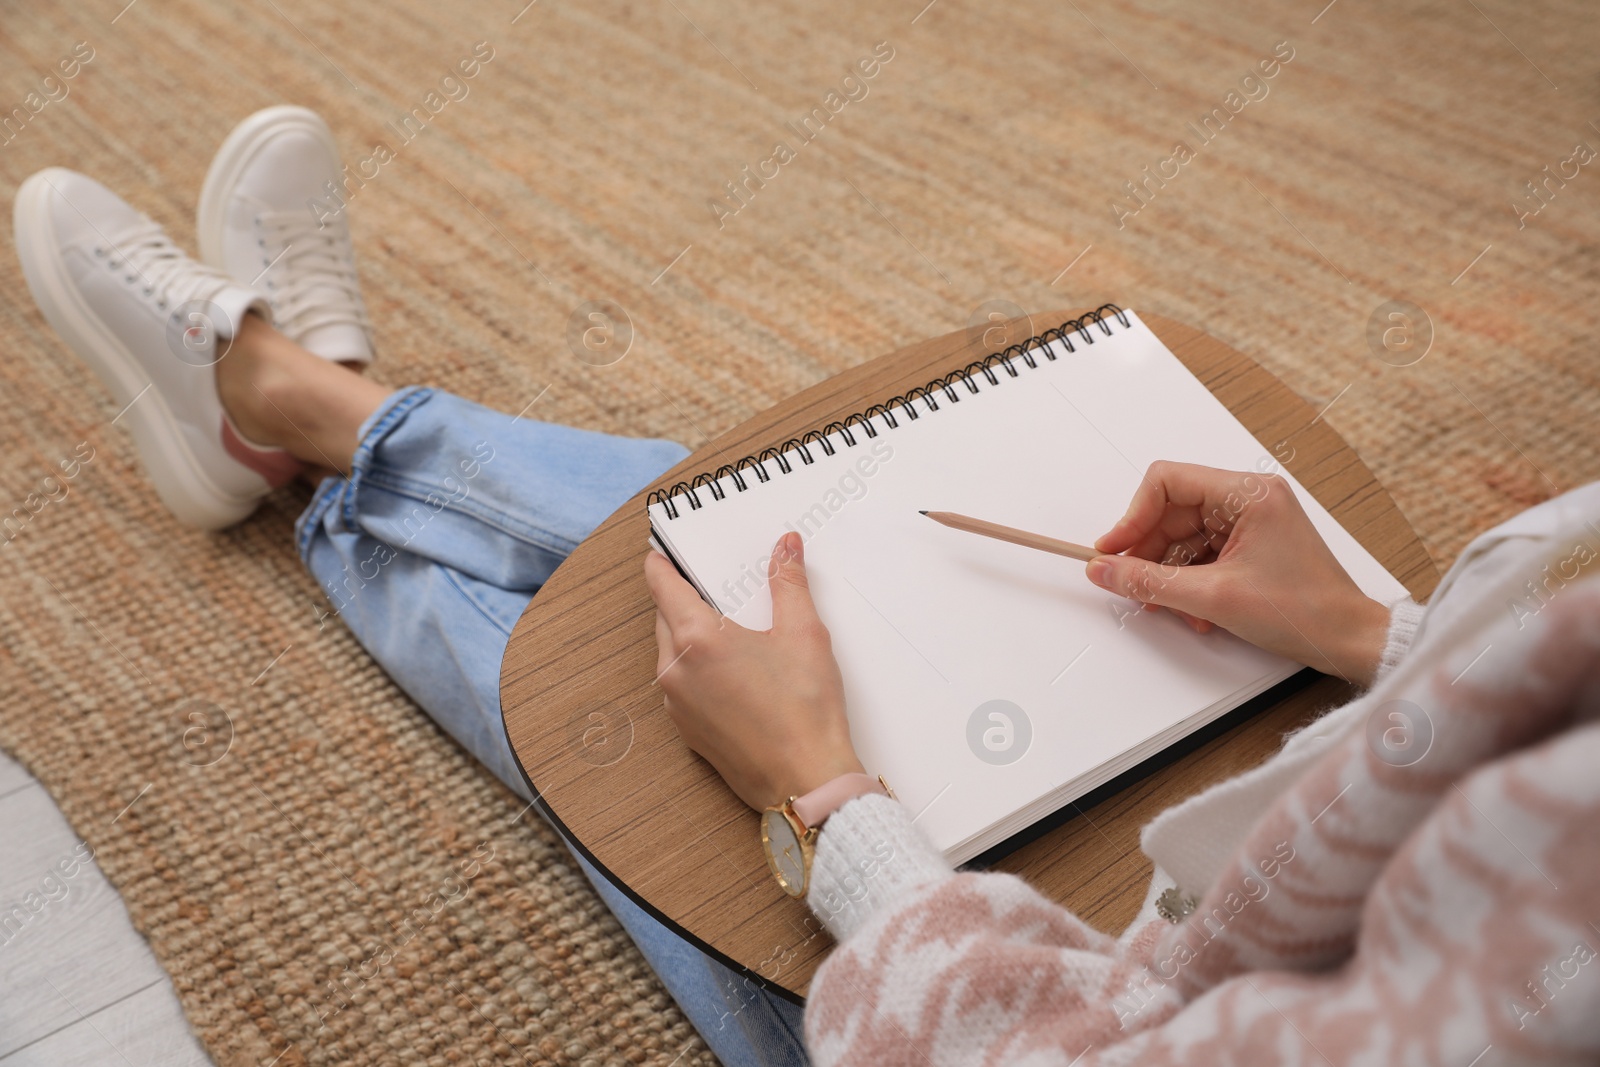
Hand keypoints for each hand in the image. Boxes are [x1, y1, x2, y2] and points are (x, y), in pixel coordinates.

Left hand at [644, 531, 864, 809]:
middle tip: (718, 584)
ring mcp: (677, 703)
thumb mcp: (803, 633)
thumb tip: (785, 548)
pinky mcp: (687, 729)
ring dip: (692, 633)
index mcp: (696, 639)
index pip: (660, 583)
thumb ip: (788, 583)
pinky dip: (698, 667)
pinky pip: (681, 683)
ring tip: (734, 627)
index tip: (666, 548)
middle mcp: (675, 670)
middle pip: (665, 615)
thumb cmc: (804, 713)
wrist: (805, 781)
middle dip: (685, 596)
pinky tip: (736, 668)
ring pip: (672, 651)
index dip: (662, 560)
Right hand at [1085, 461, 1391, 685]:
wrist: (1348, 639)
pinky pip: (1201, 555)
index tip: (1113, 549)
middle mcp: (1250, 499)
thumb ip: (1149, 582)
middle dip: (1150, 554)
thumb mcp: (1213, 598)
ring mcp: (1251, 522)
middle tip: (1131, 585)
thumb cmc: (1306, 610)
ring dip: (1169, 575)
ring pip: (1183, 538)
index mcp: (1248, 493)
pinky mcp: (1251, 545)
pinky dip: (1189, 582)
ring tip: (1169, 607)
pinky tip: (1194, 611)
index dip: (1132, 516)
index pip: (1167, 482)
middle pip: (1171, 513)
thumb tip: (1105, 570)